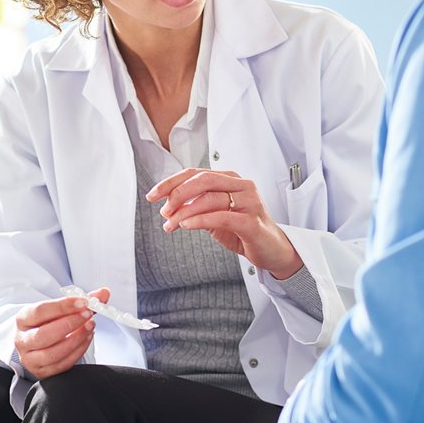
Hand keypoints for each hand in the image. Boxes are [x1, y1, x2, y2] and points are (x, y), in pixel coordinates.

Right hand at [13, 287, 109, 379]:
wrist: (37, 342)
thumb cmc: (48, 323)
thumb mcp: (59, 309)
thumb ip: (82, 301)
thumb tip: (103, 293)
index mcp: (23, 319)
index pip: (40, 311)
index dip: (63, 306)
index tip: (83, 302)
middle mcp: (22, 340)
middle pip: (44, 334)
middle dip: (70, 323)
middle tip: (88, 314)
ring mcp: (30, 358)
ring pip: (52, 353)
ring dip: (76, 339)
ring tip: (90, 327)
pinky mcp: (42, 372)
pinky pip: (62, 364)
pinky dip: (78, 351)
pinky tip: (87, 339)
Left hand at [147, 169, 302, 279]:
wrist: (271, 249)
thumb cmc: (243, 229)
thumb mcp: (215, 214)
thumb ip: (196, 206)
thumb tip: (168, 205)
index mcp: (230, 179)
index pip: (195, 173)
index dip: (171, 182)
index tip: (152, 194)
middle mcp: (241, 185)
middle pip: (202, 180)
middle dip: (176, 193)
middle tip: (162, 210)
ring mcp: (249, 202)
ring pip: (209, 199)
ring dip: (184, 213)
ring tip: (170, 225)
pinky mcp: (251, 222)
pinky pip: (221, 217)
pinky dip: (199, 220)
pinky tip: (186, 226)